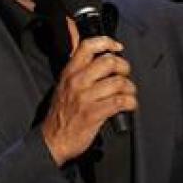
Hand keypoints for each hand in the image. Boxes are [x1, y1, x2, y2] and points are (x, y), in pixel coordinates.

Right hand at [41, 37, 137, 165]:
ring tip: (129, 93)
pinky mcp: (93, 114)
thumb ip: (78, 69)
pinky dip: (131, 103)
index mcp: (69, 72)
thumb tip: (93, 51)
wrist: (52, 140)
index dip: (107, 42)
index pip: (88, 46)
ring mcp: (85, 98)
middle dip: (124, 67)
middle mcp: (77, 81)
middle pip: (109, 62)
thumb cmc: (62, 113)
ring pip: (118, 82)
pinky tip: (130, 105)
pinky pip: (120, 102)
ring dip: (130, 88)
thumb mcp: (64, 84)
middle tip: (125, 75)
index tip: (118, 48)